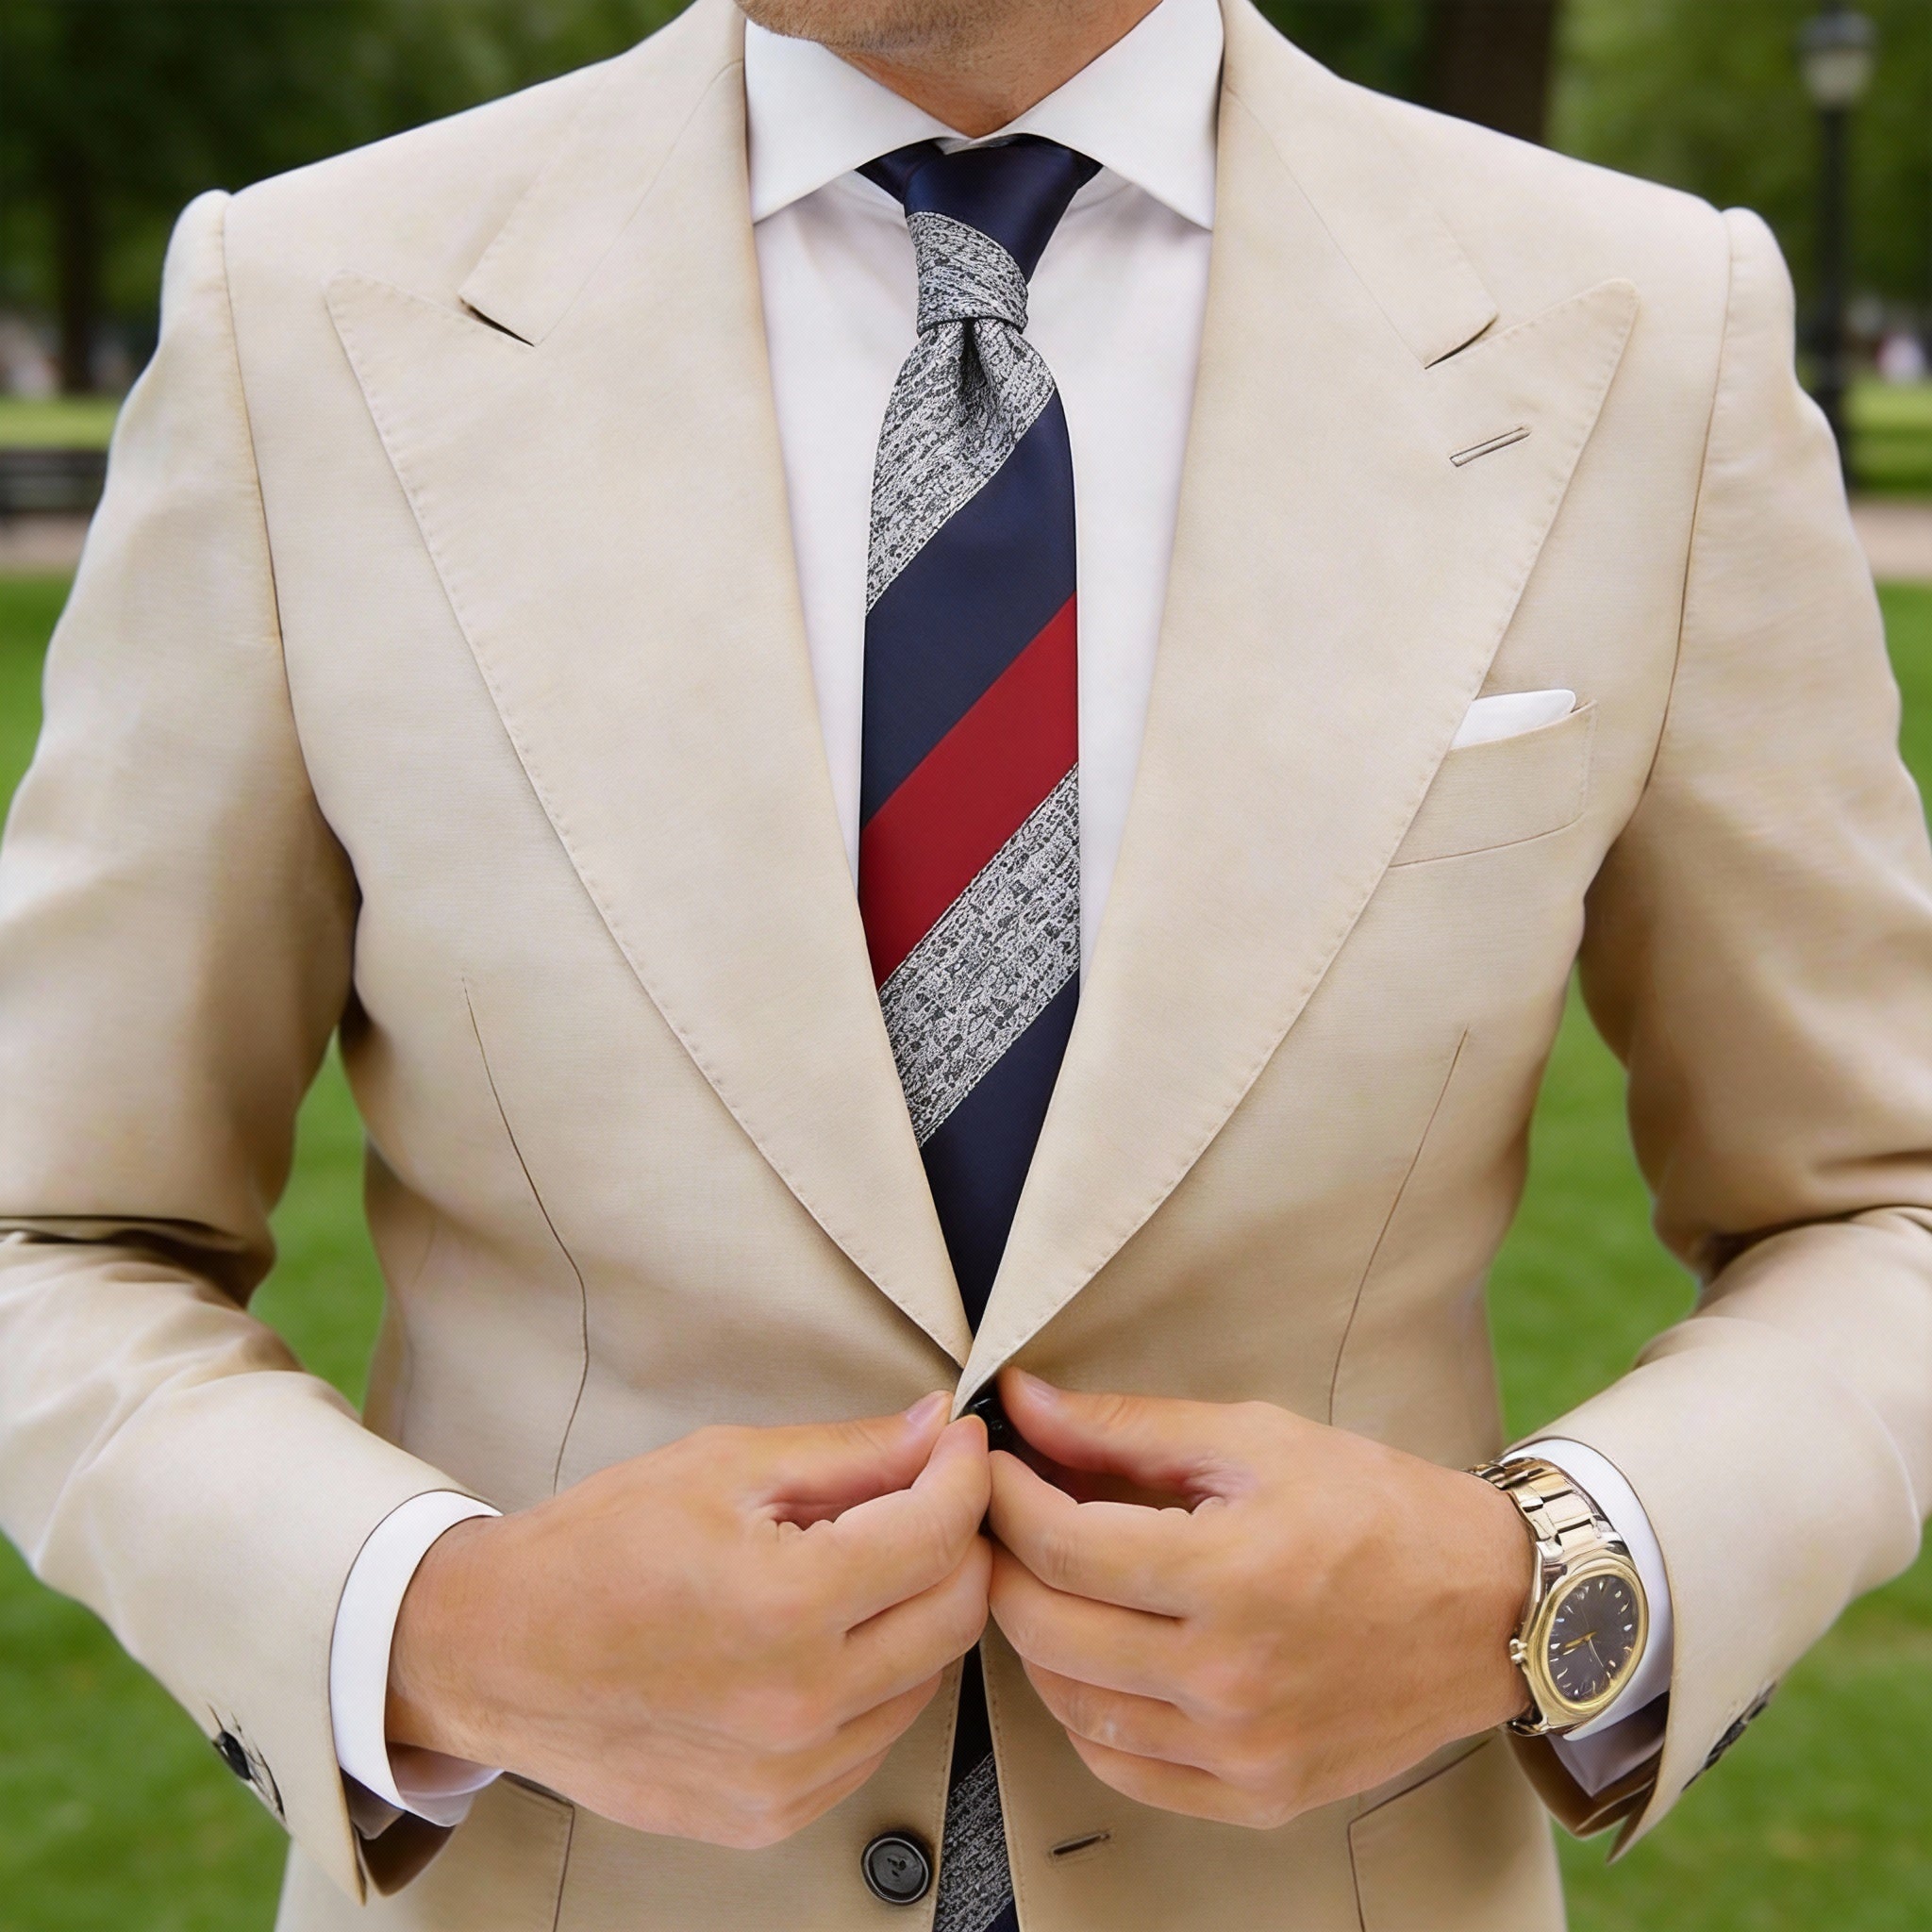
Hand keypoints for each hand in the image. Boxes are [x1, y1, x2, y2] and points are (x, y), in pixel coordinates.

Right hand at [387, 1395, 990, 1846]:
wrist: (495, 1655)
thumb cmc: (592, 1553)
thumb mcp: (722, 1466)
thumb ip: (848, 1453)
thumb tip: (934, 1430)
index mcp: (785, 1605)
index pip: (940, 1534)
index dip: (964, 1473)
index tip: (958, 1446)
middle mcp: (798, 1704)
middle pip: (956, 1613)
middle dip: (957, 1540)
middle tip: (923, 1496)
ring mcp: (788, 1775)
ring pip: (927, 1679)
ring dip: (916, 1612)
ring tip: (856, 1566)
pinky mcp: (772, 1814)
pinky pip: (875, 1738)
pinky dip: (875, 1680)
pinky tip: (824, 1637)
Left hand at [985, 1371, 1530, 1829]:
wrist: (1489, 1609)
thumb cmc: (1377, 1509)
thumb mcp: (1255, 1439)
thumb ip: (1127, 1427)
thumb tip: (1025, 1403)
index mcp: (1232, 1574)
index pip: (1061, 1545)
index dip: (1005, 1498)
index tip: (991, 1465)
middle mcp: (1231, 1676)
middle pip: (1047, 1628)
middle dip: (1004, 1562)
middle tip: (1004, 1518)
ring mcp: (1242, 1749)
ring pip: (1070, 1704)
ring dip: (1036, 1637)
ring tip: (1050, 1580)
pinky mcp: (1257, 1795)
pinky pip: (1122, 1768)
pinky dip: (1086, 1712)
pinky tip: (1097, 1657)